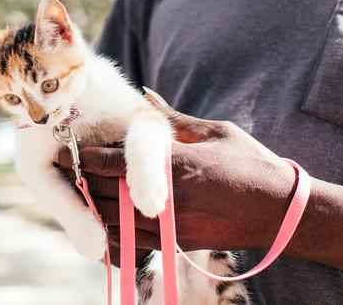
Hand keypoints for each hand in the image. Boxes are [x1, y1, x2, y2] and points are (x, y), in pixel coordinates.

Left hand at [54, 88, 297, 252]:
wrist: (282, 212)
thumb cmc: (252, 163)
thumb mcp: (214, 132)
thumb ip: (173, 119)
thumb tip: (145, 97)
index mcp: (177, 167)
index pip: (114, 163)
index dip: (84, 156)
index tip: (63, 145)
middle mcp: (168, 200)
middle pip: (105, 193)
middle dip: (79, 180)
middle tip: (60, 166)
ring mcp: (171, 227)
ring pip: (113, 221)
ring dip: (89, 206)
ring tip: (74, 190)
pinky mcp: (176, 244)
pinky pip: (130, 243)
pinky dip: (110, 231)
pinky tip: (99, 217)